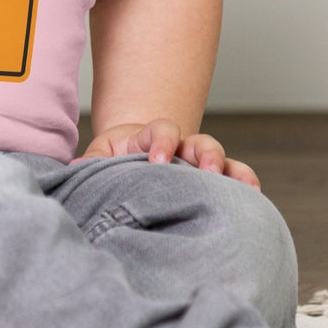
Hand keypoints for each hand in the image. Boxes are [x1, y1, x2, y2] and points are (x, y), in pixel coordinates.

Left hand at [80, 119, 260, 188]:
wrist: (132, 160)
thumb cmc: (115, 160)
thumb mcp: (101, 157)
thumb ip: (91, 161)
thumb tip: (74, 170)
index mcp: (151, 137)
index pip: (161, 130)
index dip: (162, 142)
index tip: (157, 162)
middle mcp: (180, 146)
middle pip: (199, 141)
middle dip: (204, 154)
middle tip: (204, 171)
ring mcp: (198, 161)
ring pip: (220, 157)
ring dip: (229, 169)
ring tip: (241, 188)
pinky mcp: (211, 178)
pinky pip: (234, 176)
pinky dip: (245, 182)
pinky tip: (253, 197)